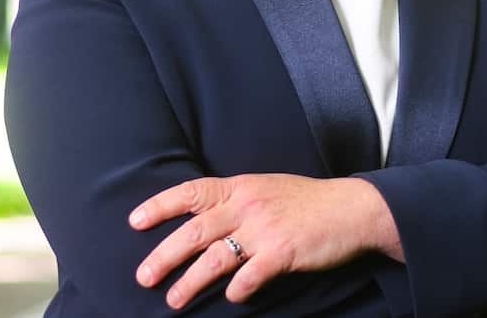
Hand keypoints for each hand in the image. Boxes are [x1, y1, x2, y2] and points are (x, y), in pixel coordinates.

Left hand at [129, 174, 400, 308]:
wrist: (351, 208)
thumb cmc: (307, 202)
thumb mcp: (267, 188)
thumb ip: (235, 201)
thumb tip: (200, 218)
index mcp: (241, 186)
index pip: (192, 191)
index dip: (161, 205)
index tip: (135, 221)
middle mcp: (248, 204)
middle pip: (194, 231)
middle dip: (163, 256)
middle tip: (143, 276)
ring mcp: (265, 228)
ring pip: (215, 258)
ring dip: (190, 282)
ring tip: (174, 300)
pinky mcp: (284, 252)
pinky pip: (250, 276)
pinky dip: (237, 290)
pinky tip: (231, 298)